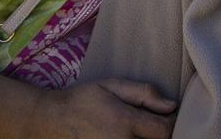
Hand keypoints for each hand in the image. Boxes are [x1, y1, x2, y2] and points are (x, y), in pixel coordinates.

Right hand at [9, 79, 176, 138]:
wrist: (48, 122)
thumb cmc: (82, 100)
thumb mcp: (112, 86)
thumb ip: (144, 94)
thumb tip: (171, 106)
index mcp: (124, 122)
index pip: (165, 131)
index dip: (172, 123)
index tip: (168, 116)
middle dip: (160, 136)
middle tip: (155, 126)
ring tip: (144, 132)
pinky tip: (130, 138)